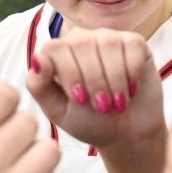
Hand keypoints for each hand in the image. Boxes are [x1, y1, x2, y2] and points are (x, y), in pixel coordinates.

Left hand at [27, 28, 166, 148]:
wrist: (126, 133)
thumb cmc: (88, 121)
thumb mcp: (58, 110)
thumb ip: (39, 85)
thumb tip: (37, 58)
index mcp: (58, 54)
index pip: (56, 48)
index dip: (70, 74)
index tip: (81, 100)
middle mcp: (81, 40)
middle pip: (82, 44)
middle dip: (94, 80)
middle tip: (102, 106)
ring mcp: (107, 39)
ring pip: (108, 44)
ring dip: (115, 79)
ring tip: (117, 102)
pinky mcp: (134, 43)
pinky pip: (132, 46)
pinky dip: (133, 72)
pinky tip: (132, 88)